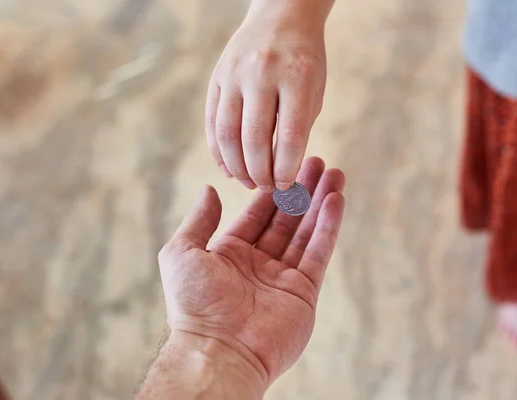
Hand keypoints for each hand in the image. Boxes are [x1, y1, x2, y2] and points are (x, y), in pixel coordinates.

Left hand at [157, 157, 344, 387]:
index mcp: (230, 254)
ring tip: (335, 174)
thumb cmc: (194, 305)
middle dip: (301, 190)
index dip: (272, 190)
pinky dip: (328, 226)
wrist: (219, 351)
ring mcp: (283, 277)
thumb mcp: (181, 253)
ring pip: (306, 231)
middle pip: (285, 219)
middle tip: (318, 162)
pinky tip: (336, 200)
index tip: (286, 164)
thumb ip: (198, 221)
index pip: (257, 214)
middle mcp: (258, 263)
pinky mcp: (304, 291)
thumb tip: (209, 191)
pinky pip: (318, 252)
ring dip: (320, 202)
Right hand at [206, 0, 331, 190]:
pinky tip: (228, 166)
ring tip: (247, 182)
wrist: (282, 15)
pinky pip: (211, 120)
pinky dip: (217, 149)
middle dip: (259, 172)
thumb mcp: (314, 90)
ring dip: (236, 165)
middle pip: (254, 138)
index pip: (290, 136)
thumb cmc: (305, 60)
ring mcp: (234, 73)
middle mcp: (262, 72)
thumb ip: (299, 128)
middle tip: (265, 188)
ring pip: (227, 132)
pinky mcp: (217, 76)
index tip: (286, 187)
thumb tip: (281, 173)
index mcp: (297, 76)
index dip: (286, 168)